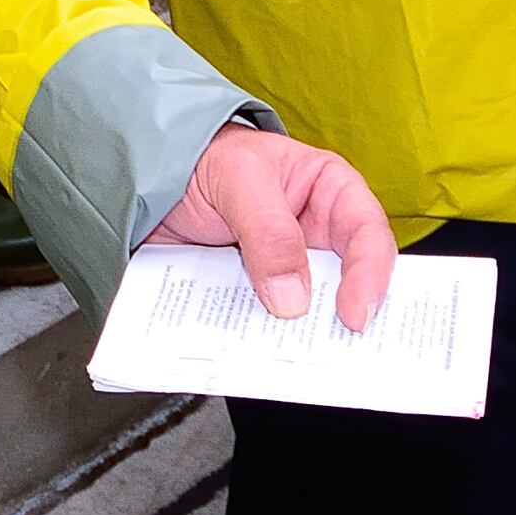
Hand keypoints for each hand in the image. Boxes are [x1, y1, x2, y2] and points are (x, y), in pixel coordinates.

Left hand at [138, 121, 397, 329]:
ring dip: (299, 336)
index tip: (354, 313)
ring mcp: (284, 269)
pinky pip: (263, 323)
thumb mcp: (238, 177)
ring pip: (306, 311)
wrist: (145, 174)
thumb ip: (268, 230)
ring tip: (292, 358)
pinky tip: (251, 352)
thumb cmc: (202, 156)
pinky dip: (259, 339)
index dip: (370, 275)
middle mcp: (315, 235)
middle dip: (341, 317)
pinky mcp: (253, 294)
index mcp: (329, 191)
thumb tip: (292, 297)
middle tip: (337, 350)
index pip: (367, 233)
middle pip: (346, 283)